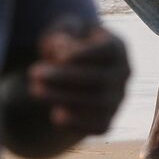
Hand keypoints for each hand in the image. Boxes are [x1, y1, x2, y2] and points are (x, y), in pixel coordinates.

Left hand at [26, 20, 128, 136]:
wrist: (71, 76)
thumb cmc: (67, 46)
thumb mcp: (62, 32)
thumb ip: (63, 35)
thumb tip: (63, 56)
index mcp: (117, 47)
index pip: (109, 51)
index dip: (85, 54)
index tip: (58, 55)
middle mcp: (123, 74)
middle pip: (101, 78)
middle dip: (65, 77)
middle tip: (35, 72)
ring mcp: (117, 99)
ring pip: (98, 103)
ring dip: (64, 98)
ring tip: (35, 89)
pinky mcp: (107, 120)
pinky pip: (98, 126)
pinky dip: (79, 124)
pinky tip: (56, 115)